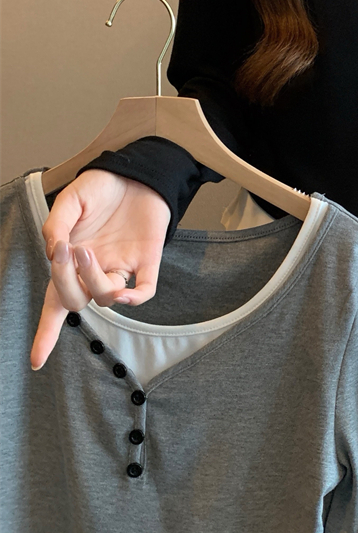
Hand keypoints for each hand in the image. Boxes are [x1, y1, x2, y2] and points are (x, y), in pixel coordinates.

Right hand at [31, 169, 170, 371]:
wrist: (135, 171)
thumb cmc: (100, 189)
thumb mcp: (70, 201)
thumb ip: (56, 224)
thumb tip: (52, 251)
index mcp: (70, 261)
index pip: (56, 303)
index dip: (46, 333)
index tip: (35, 361)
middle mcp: (95, 270)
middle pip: (76, 300)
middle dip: (64, 281)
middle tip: (64, 250)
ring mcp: (122, 266)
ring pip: (105, 296)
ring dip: (92, 278)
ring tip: (85, 248)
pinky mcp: (148, 260)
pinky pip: (145, 289)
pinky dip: (137, 296)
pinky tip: (127, 294)